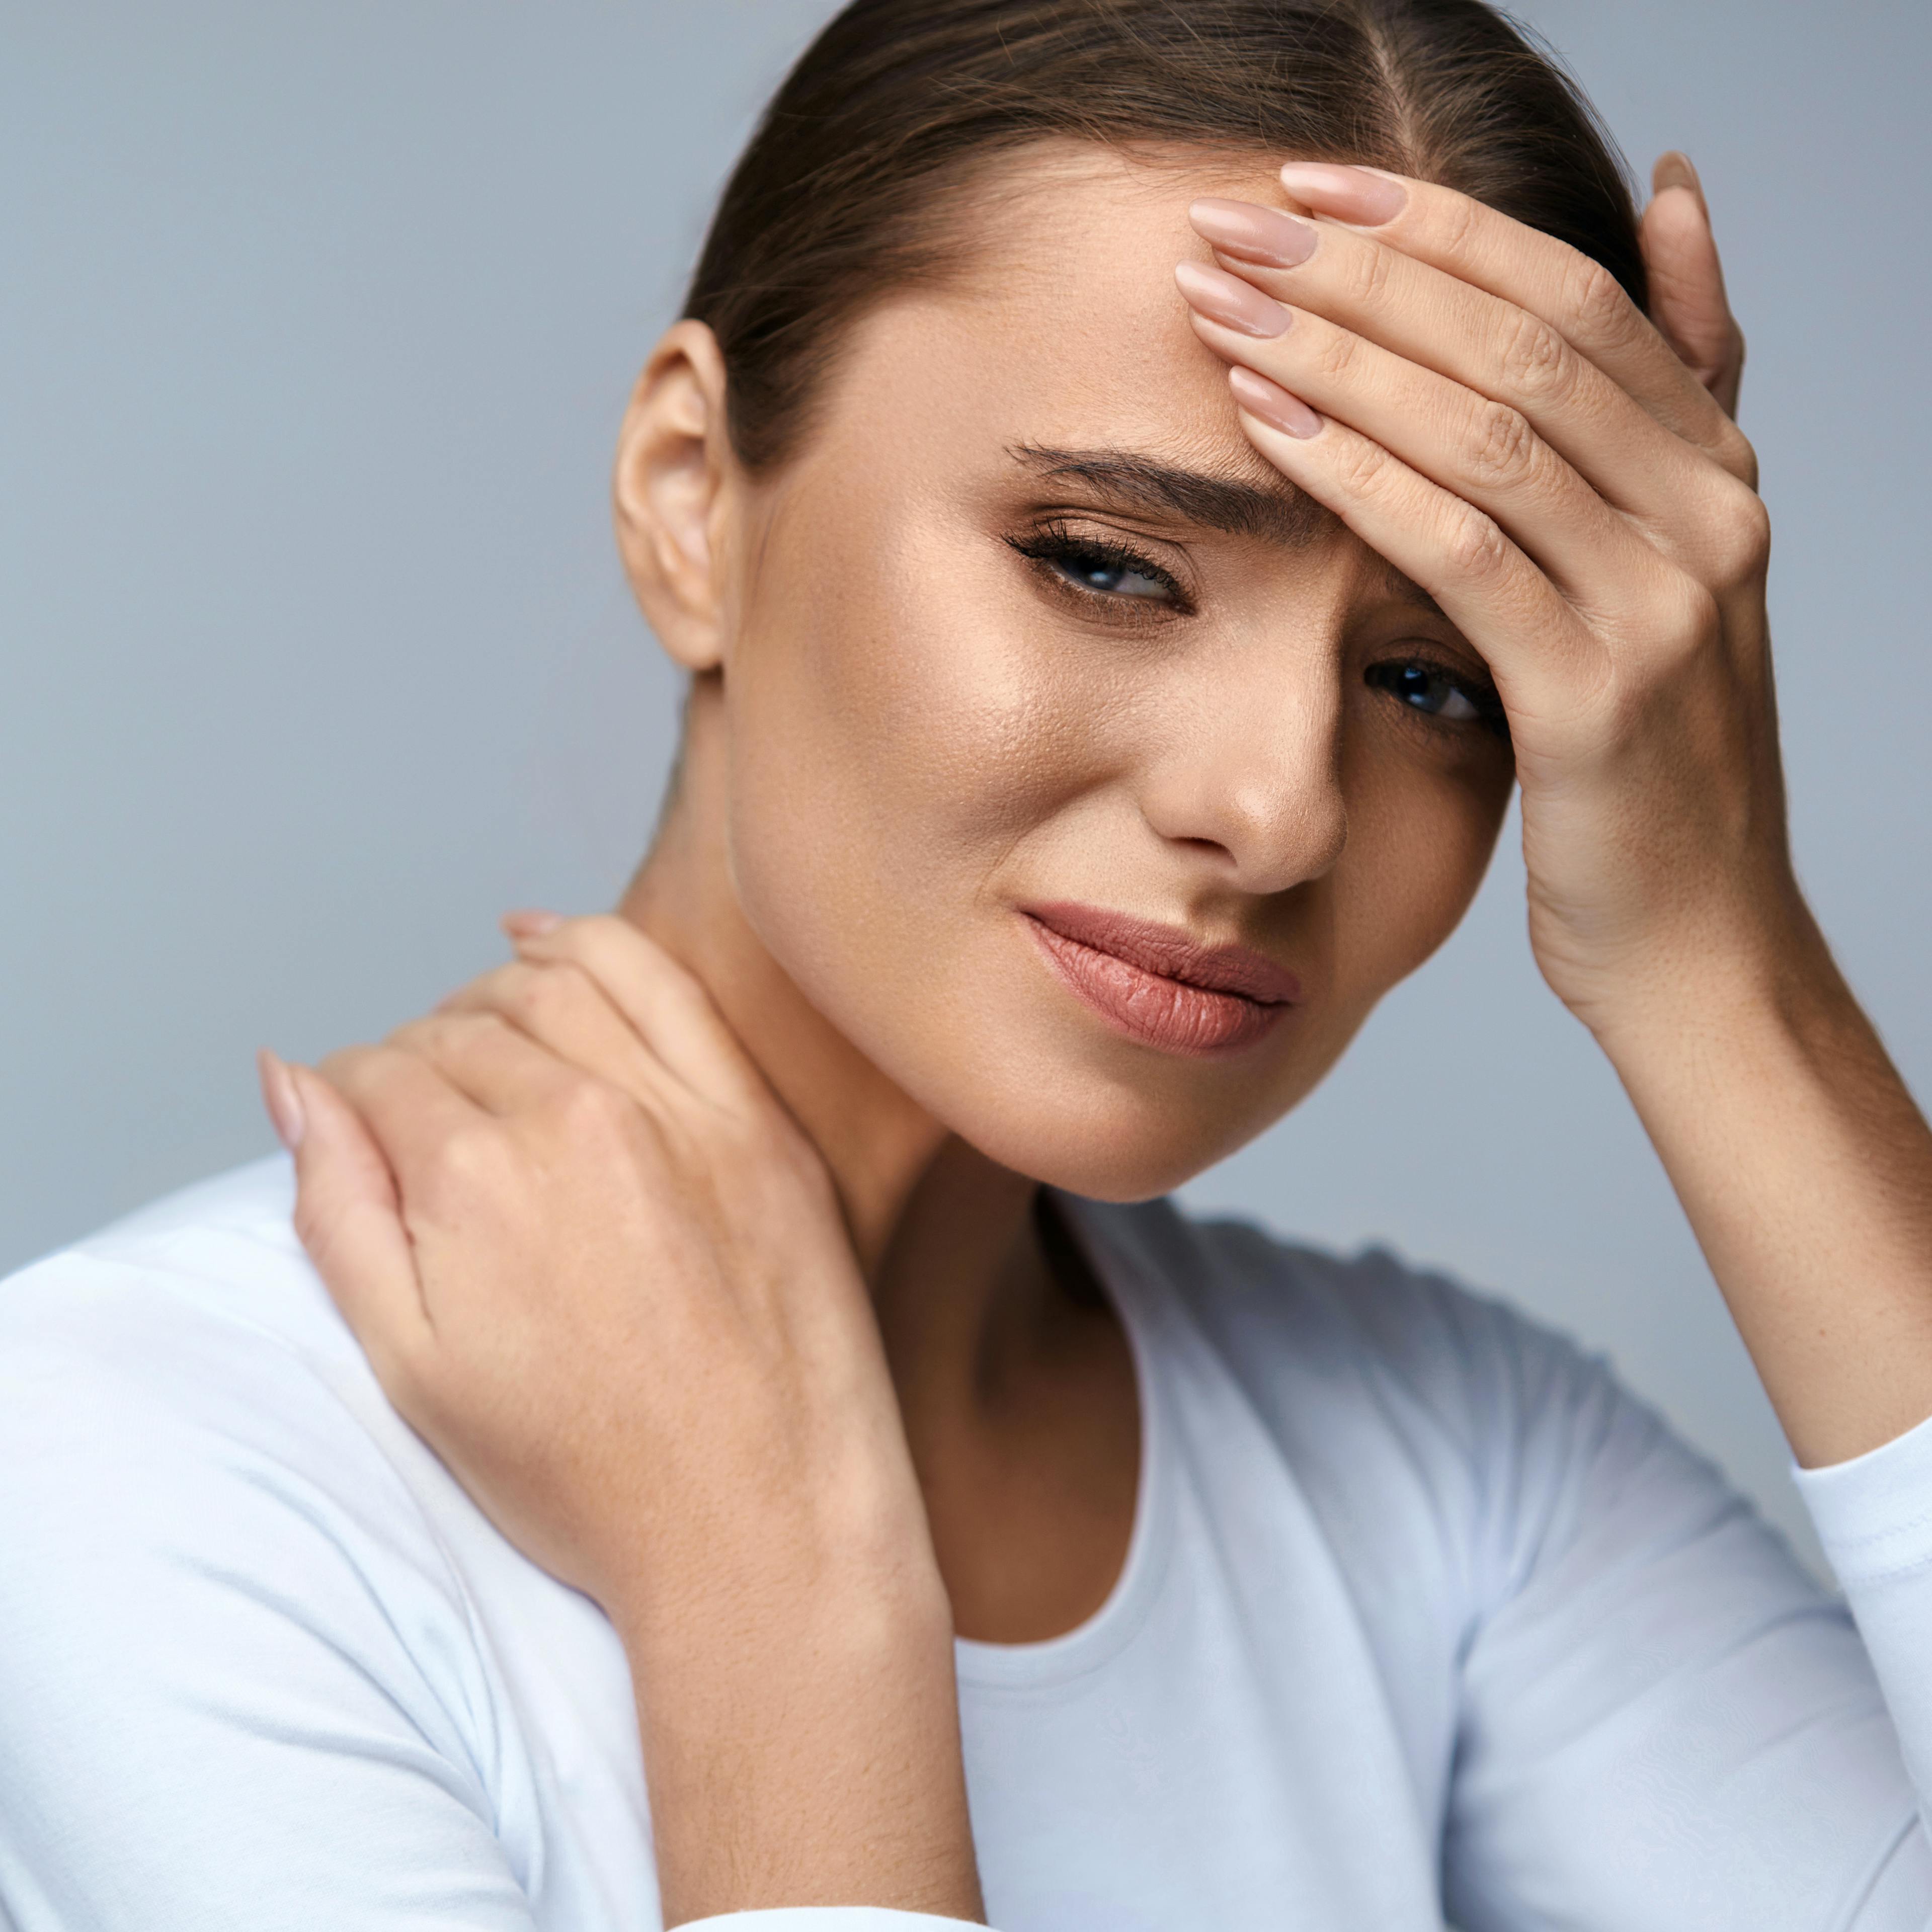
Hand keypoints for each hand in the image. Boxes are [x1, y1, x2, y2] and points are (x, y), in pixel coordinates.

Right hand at [260, 915, 980, 1923]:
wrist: (758, 1519)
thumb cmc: (583, 1469)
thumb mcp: (412, 1366)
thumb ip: (337, 1209)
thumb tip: (290, 1080)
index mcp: (475, 1179)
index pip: (376, 1076)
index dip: (352, 1100)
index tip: (360, 1133)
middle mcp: (573, 1118)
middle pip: (454, 1030)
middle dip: (414, 1058)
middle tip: (418, 1114)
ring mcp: (676, 1108)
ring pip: (545, 987)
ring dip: (487, 996)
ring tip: (473, 1037)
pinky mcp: (752, 1117)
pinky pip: (658, 981)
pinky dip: (585, 942)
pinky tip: (540, 939)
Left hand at [1177, 156, 1785, 1036]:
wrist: (1698, 939)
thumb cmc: (1647, 763)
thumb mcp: (1661, 574)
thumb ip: (1658, 408)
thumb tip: (1667, 206)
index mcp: (1717, 469)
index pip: (1571, 293)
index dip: (1435, 224)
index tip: (1306, 186)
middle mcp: (1707, 515)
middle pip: (1523, 339)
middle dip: (1366, 270)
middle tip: (1234, 226)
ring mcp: (1662, 603)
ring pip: (1488, 428)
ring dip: (1340, 354)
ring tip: (1224, 306)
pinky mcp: (1597, 695)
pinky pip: (1463, 551)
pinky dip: (1360, 476)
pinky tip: (1268, 426)